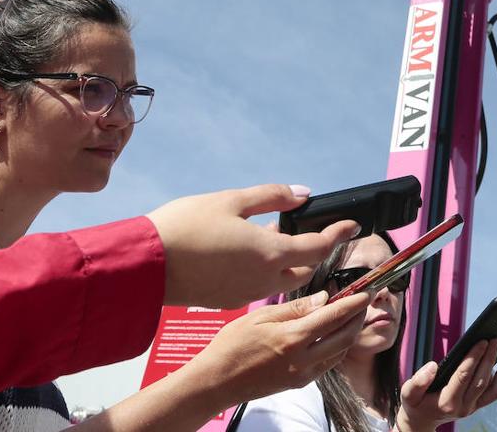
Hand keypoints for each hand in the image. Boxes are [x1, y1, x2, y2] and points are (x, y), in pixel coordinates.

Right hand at [146, 184, 359, 307]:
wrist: (144, 266)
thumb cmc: (185, 228)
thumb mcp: (231, 201)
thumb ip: (271, 197)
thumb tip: (302, 194)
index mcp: (271, 254)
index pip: (319, 247)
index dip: (339, 234)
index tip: (352, 225)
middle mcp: (263, 280)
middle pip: (303, 269)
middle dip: (312, 252)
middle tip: (312, 231)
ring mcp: (245, 295)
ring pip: (280, 280)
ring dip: (286, 263)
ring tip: (275, 239)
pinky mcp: (227, 302)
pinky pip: (257, 287)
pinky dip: (264, 272)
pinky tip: (248, 255)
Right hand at [177, 290, 370, 414]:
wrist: (216, 382)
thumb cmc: (232, 345)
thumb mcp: (260, 317)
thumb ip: (296, 308)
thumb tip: (324, 298)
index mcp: (293, 338)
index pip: (334, 316)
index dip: (354, 303)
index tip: (366, 291)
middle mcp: (303, 359)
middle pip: (345, 336)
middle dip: (358, 318)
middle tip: (363, 301)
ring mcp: (302, 374)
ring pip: (339, 352)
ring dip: (350, 333)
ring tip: (351, 315)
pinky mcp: (299, 383)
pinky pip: (328, 364)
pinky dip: (337, 348)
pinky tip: (333, 335)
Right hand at [396, 341, 496, 431]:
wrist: (422, 421)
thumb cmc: (415, 404)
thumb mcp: (408, 393)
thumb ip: (418, 381)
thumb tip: (433, 366)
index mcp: (446, 402)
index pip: (463, 377)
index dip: (473, 358)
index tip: (481, 341)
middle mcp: (463, 407)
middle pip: (481, 381)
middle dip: (489, 358)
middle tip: (494, 339)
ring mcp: (472, 408)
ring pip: (493, 389)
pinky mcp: (477, 406)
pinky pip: (493, 392)